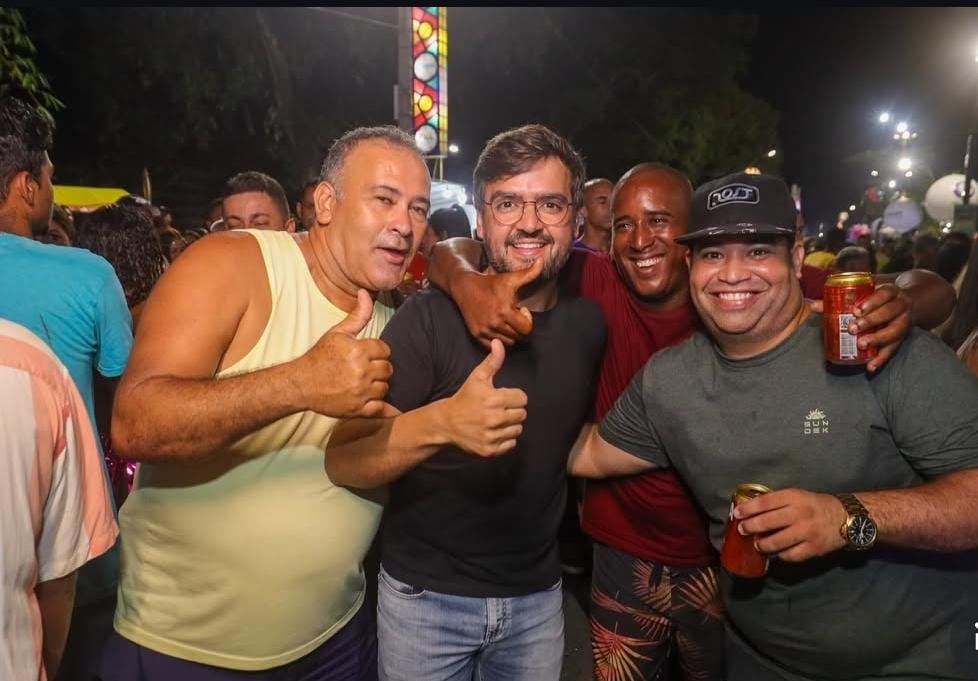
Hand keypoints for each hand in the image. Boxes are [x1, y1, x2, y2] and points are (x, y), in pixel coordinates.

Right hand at [299, 289, 394, 417]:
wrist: (300, 383)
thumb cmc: (319, 357)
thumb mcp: (337, 333)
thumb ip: (357, 315)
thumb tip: (365, 293)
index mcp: (358, 351)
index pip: (385, 350)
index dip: (377, 352)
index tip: (368, 355)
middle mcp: (361, 371)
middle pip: (388, 369)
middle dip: (379, 368)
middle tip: (365, 369)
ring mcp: (360, 391)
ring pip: (385, 387)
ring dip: (378, 386)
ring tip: (364, 383)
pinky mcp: (358, 409)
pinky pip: (381, 409)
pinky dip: (382, 407)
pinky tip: (379, 403)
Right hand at [444, 339, 527, 455]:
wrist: (446, 423)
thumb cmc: (465, 398)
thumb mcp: (477, 378)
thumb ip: (492, 361)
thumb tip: (499, 343)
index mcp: (493, 399)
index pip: (522, 398)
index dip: (514, 396)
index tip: (503, 397)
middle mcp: (493, 419)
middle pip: (522, 414)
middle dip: (513, 410)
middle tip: (499, 409)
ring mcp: (491, 436)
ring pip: (518, 429)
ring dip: (510, 425)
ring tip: (496, 420)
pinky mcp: (490, 450)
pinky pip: (511, 444)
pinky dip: (505, 439)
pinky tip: (494, 432)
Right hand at [455, 257, 543, 348]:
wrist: (465, 287)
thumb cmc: (490, 283)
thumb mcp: (511, 278)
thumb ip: (529, 273)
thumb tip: (542, 260)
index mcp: (505, 310)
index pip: (527, 329)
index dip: (527, 320)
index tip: (520, 309)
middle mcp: (494, 323)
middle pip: (518, 337)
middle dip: (520, 327)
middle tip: (513, 315)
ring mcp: (485, 330)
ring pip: (508, 343)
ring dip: (510, 334)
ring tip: (505, 320)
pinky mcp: (476, 334)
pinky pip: (494, 345)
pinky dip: (499, 339)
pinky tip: (497, 326)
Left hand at [733, 488, 846, 561]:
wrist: (846, 517)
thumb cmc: (816, 505)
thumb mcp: (797, 496)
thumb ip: (778, 503)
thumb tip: (752, 512)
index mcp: (794, 497)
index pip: (764, 502)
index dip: (748, 509)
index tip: (737, 513)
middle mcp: (799, 514)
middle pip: (767, 522)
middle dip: (750, 527)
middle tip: (742, 530)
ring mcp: (806, 532)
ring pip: (776, 542)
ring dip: (762, 545)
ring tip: (757, 544)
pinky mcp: (813, 548)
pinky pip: (790, 555)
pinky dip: (780, 555)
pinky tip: (776, 553)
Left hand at [847, 283, 911, 371]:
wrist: (906, 302)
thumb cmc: (877, 298)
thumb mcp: (865, 293)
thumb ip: (840, 298)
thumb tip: (813, 305)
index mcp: (891, 291)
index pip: (884, 294)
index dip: (872, 302)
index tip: (857, 311)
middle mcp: (901, 306)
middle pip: (889, 312)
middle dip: (871, 321)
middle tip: (853, 328)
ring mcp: (904, 322)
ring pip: (894, 332)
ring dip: (878, 339)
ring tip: (861, 345)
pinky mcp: (902, 338)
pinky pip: (893, 349)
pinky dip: (882, 359)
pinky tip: (870, 366)